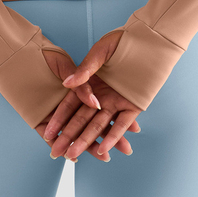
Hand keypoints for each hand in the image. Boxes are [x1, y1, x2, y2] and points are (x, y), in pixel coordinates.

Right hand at [35, 32, 140, 160]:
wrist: (149, 40)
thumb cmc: (122, 41)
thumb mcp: (100, 52)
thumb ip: (85, 69)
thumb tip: (66, 83)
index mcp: (91, 82)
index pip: (70, 105)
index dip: (59, 119)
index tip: (48, 134)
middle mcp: (102, 95)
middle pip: (82, 120)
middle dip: (69, 137)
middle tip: (57, 153)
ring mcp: (117, 102)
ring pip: (100, 126)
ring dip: (89, 141)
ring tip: (76, 156)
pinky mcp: (133, 106)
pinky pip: (122, 124)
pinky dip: (114, 136)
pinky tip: (105, 150)